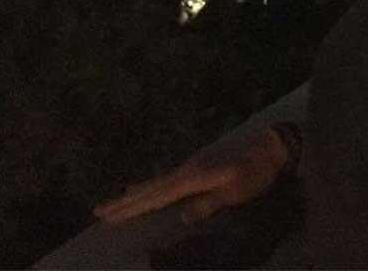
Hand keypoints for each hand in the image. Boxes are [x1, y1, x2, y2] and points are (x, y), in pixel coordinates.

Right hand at [93, 127, 288, 224]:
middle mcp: (185, 170)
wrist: (270, 148)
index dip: (132, 208)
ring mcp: (190, 166)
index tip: (109, 216)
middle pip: (149, 189)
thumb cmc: (255, 174)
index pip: (156, 197)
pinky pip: (166, 179)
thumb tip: (180, 217)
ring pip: (155, 183)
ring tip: (113, 201)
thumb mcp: (234, 192)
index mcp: (191, 179)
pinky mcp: (197, 166)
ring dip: (134, 193)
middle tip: (97, 211)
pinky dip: (150, 186)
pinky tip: (145, 187)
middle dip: (124, 202)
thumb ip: (207, 203)